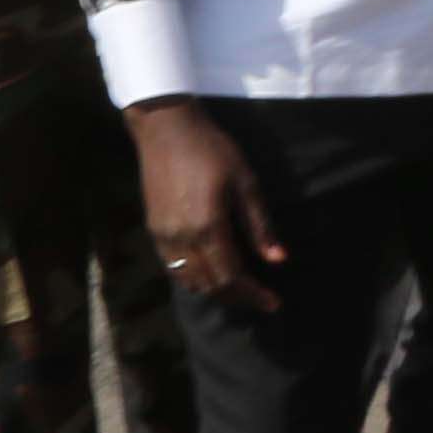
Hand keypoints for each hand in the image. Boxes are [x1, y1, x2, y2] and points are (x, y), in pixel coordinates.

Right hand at [127, 99, 286, 314]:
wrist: (166, 129)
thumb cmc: (212, 150)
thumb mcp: (246, 183)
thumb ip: (260, 226)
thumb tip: (278, 260)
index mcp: (208, 227)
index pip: (231, 277)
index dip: (253, 295)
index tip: (273, 303)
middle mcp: (181, 237)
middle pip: (209, 285)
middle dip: (237, 297)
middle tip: (260, 299)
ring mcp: (163, 235)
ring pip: (188, 280)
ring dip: (214, 290)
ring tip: (240, 289)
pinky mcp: (153, 228)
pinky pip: (173, 266)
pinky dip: (193, 278)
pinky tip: (212, 272)